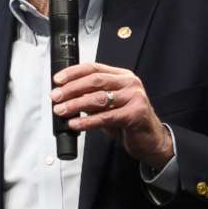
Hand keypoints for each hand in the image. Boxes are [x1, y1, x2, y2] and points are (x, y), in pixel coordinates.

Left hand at [53, 63, 171, 165]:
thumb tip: (67, 97)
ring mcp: (134, 97)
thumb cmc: (129, 122)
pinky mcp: (135, 114)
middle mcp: (129, 84)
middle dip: (71, 89)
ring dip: (75, 105)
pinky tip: (75, 124)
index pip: (94, 68)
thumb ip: (92, 98)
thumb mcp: (109, 106)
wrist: (150, 140)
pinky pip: (106, 117)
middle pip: (95, 80)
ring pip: (98, 98)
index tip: (57, 80)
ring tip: (61, 111)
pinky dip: (87, 122)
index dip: (73, 73)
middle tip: (56, 97)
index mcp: (122, 76)